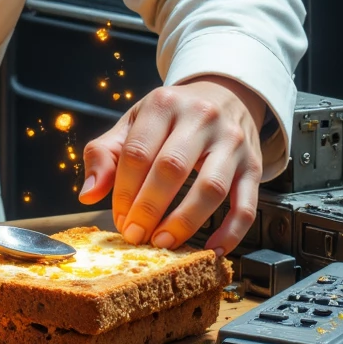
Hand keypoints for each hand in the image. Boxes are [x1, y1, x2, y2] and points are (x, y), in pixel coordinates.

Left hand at [77, 76, 265, 255]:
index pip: (138, 152)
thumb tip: (88, 194)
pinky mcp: (253, 165)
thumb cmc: (172, 116)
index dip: (124, 191)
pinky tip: (212, 249)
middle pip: (171, 169)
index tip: (119, 218)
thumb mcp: (133, 122)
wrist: (224, 95)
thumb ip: (105, 154)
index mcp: (163, 104)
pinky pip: (246, 204)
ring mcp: (231, 141)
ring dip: (184, 222)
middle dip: (149, 209)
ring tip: (164, 241)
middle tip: (136, 235)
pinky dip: (231, 232)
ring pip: (211, 188)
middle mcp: (201, 118)